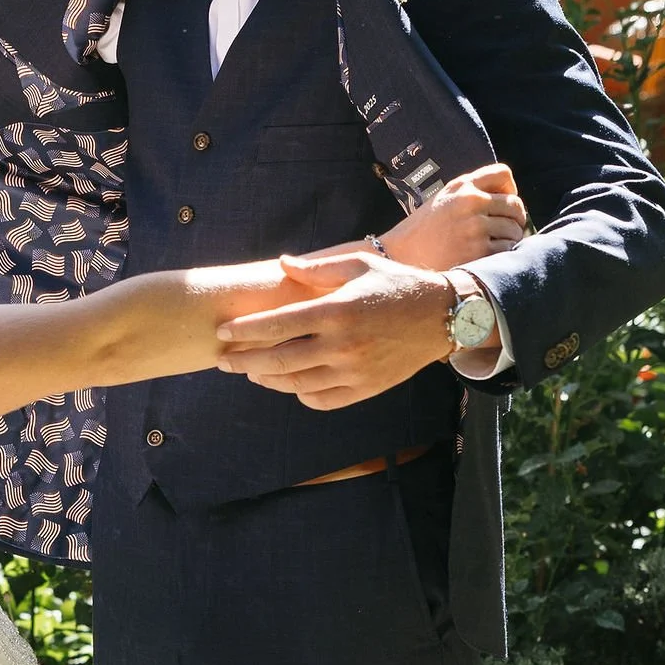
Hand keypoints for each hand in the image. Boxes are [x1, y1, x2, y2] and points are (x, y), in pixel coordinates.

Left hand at [214, 250, 454, 408]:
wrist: (442, 316)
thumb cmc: (396, 284)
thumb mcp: (358, 265)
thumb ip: (316, 268)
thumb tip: (281, 264)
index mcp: (336, 310)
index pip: (277, 324)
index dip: (244, 330)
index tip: (222, 332)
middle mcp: (342, 344)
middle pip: (278, 361)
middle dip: (243, 362)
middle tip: (223, 359)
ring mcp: (354, 370)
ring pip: (296, 385)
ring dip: (267, 380)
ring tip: (251, 372)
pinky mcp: (366, 389)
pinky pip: (323, 400)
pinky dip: (301, 395)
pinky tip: (290, 385)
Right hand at [378, 163, 526, 273]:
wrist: (399, 255)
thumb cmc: (422, 231)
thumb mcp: (443, 200)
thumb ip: (471, 193)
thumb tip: (510, 199)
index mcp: (462, 186)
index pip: (503, 175)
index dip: (510, 190)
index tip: (502, 205)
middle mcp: (470, 201)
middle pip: (515, 205)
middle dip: (515, 220)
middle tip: (505, 232)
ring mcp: (475, 226)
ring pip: (514, 230)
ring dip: (510, 240)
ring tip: (493, 247)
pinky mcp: (478, 250)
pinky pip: (507, 250)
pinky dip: (502, 256)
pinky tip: (487, 259)